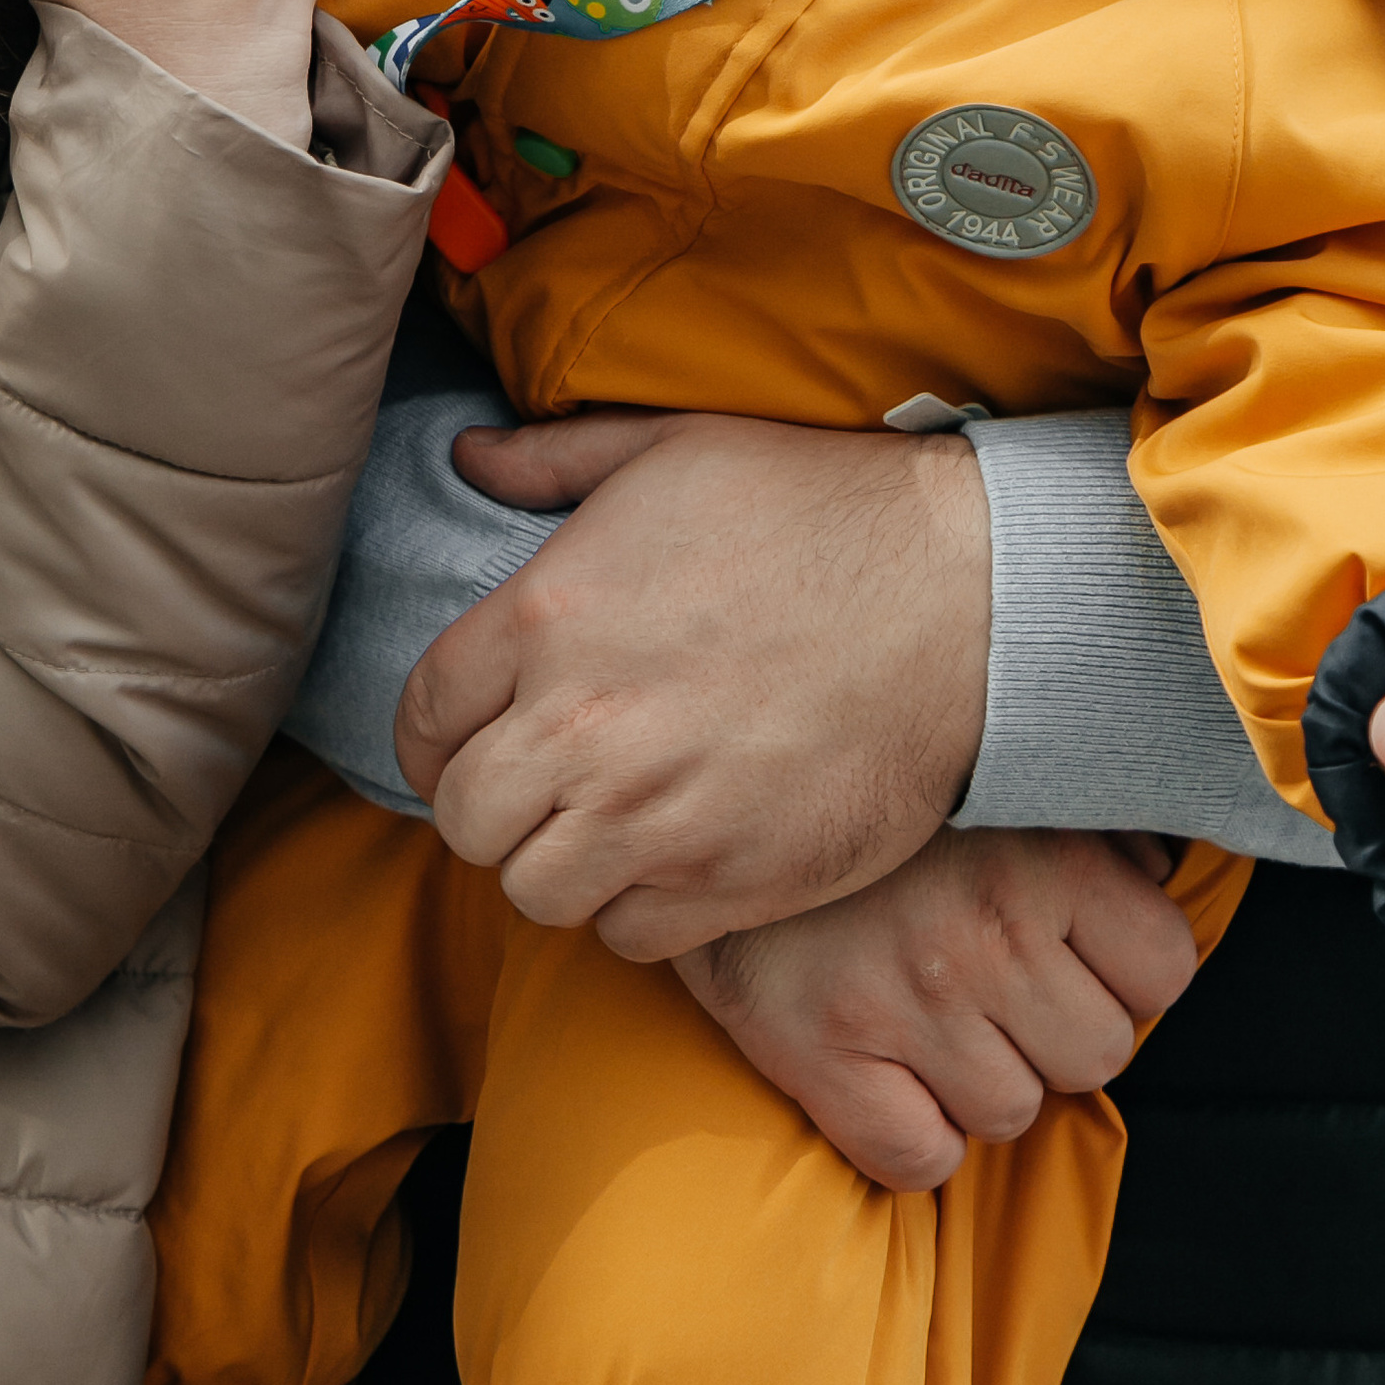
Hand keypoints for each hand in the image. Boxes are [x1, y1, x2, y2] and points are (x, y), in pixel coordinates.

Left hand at [393, 409, 993, 959]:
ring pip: (534, 892)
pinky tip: (670, 855)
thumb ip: (553, 458)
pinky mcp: (728, 882)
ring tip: (601, 823)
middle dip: (488, 804)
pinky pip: (627, 938)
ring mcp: (655, 816)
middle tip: (538, 783)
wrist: (962, 596)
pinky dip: (636, 908)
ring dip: (557, 862)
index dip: (436, 735)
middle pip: (464, 821)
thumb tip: (468, 457)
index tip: (467, 738)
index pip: (423, 718)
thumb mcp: (672, 447)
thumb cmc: (817, 508)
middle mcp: (583, 728)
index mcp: (548, 616)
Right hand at [673, 827, 1194, 1190]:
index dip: (1128, 968)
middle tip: (999, 982)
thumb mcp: (999, 778)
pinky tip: (890, 1073)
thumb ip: (1094, 824)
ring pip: (1011, 1113)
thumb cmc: (877, 794)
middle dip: (1056, 1028)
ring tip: (935, 1015)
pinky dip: (912, 1136)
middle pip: (1097, 1055)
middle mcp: (983, 936)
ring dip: (983, 1080)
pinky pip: (918, 1161)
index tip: (1078, 947)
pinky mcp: (818, 1055)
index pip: (1164, 970)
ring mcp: (902, 1004)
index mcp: (1044, 857)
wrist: (708, 785)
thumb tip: (1159, 876)